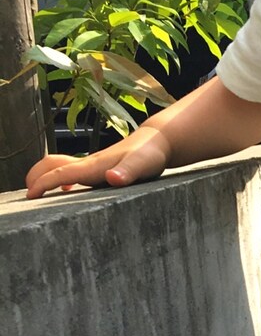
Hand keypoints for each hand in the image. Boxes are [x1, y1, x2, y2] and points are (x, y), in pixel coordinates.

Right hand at [24, 127, 169, 198]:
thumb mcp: (142, 166)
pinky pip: (72, 171)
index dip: (43, 183)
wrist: (158, 141)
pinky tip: (66, 191)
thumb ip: (127, 172)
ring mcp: (92, 165)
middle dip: (35, 176)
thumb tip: (112, 178)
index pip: (61, 173)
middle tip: (28, 195)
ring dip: (45, 176)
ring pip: (59, 166)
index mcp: (94, 166)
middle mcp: (89, 164)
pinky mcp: (98, 167)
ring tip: (37, 194)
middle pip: (52, 164)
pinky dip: (60, 179)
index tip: (29, 195)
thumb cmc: (150, 155)